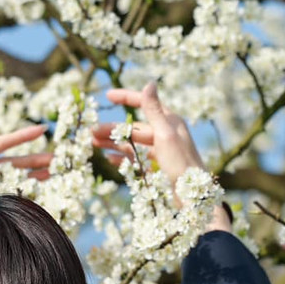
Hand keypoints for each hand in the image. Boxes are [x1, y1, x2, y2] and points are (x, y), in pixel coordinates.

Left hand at [0, 108, 51, 268]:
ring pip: (10, 178)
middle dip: (34, 159)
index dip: (23, 136)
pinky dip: (17, 193)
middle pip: (12, 161)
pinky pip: (2, 195)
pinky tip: (32, 195)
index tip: (44, 128)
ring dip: (31, 176)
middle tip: (57, 158)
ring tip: (52, 174)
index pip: (2, 143)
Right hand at [92, 81, 233, 230]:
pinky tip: (110, 160)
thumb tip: (149, 82)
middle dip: (112, 129)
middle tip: (91, 133)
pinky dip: (123, 159)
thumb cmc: (181, 165)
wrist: (193, 200)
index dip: (126, 98)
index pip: (145, 104)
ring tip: (93, 145)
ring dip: (113, 144)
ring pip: (133, 144)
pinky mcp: (158, 168)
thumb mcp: (166, 135)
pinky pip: (137, 160)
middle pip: (134, 127)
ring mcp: (161, 152)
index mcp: (170, 122)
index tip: (108, 96)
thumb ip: (154, 110)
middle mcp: (166, 134)